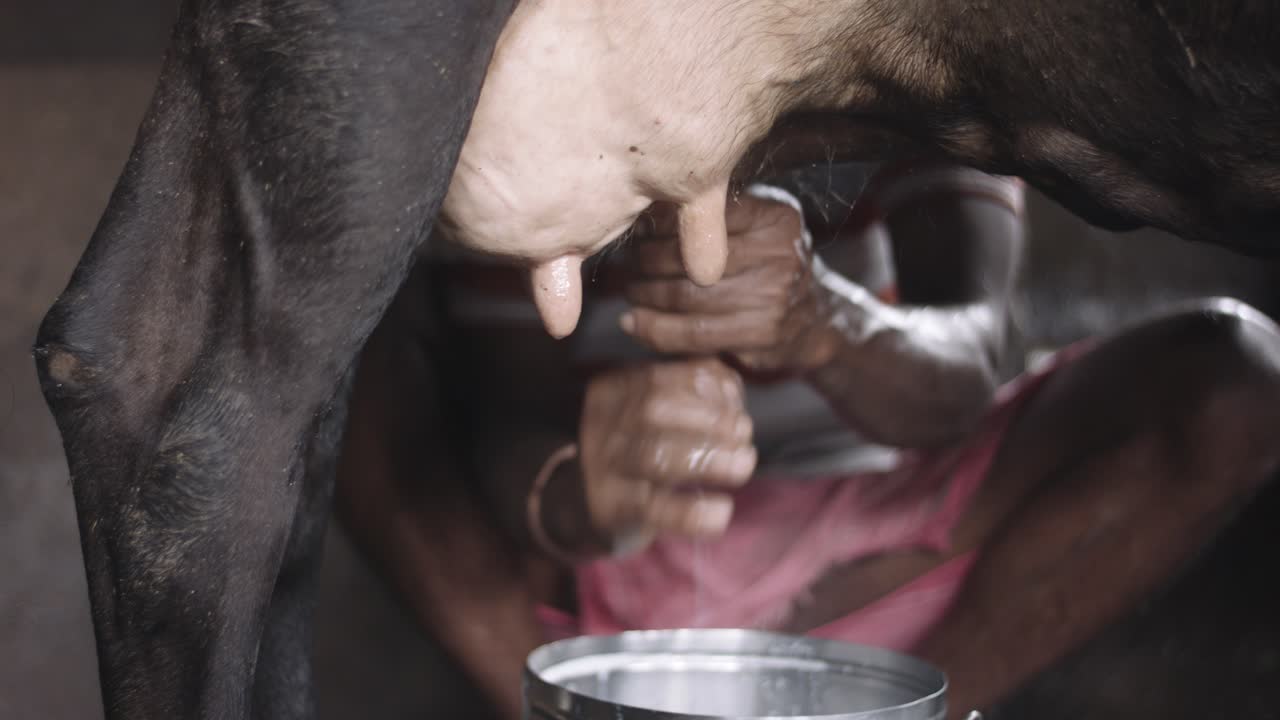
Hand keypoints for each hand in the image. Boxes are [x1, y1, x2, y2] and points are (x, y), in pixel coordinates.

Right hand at [578, 358, 755, 543]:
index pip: (659, 378)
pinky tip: (722, 510)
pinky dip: (695, 512)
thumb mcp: (654, 416)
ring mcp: (604, 470)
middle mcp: (603, 426)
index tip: (737, 407)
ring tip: (743, 465)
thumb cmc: (638, 451)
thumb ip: (692, 396)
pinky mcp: (613, 511)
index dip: (706, 388)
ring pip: (654, 456)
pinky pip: (655, 510)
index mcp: (613, 392)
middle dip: (710, 419)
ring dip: (708, 458)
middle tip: (744, 435)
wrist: (585, 505)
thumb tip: (732, 392)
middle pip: (654, 411)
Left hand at [622, 185, 835, 371]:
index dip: (660, 227)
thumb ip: (714, 219)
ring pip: (685, 296)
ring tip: (630, 292)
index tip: (638, 233)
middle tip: (627, 266)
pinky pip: (692, 333)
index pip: (703, 217)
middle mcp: (780, 253)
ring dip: (644, 296)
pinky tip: (633, 323)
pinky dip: (654, 330)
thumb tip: (646, 211)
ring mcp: (773, 296)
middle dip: (645, 262)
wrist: (814, 321)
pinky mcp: (761, 334)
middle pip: (689, 256)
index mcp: (776, 218)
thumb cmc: (769, 268)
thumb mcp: (756, 229)